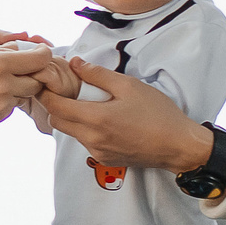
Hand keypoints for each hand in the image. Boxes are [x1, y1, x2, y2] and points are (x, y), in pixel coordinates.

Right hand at [0, 42, 59, 139]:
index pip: (38, 59)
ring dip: (17, 87)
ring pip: (25, 95)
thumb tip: (18, 48)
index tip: (40, 52)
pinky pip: (12, 107)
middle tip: (17, 68)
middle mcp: (3, 86)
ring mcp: (1, 105)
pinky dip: (6, 100)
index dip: (43, 54)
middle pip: (36, 80)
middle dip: (31, 74)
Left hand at [37, 56, 213, 172]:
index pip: (55, 107)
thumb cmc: (158, 113)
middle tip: (66, 90)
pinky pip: (86, 142)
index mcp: (96, 119)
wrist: (179, 146)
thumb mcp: (129, 86)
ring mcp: (98, 153)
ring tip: (89, 103)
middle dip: (56, 106)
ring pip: (71, 133)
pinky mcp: (105, 160)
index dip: (46, 93)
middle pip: (57, 122)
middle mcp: (92, 140)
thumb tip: (75, 63)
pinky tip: (103, 119)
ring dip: (72, 118)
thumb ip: (98, 74)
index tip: (46, 82)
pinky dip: (86, 129)